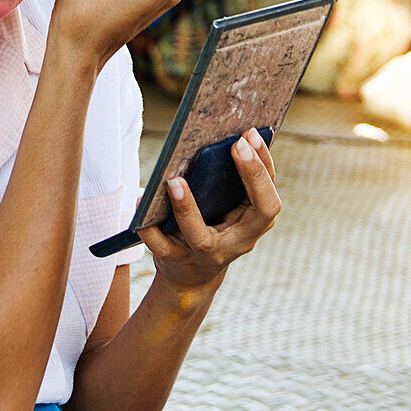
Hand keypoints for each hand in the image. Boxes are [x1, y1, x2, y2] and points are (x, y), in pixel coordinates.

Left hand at [138, 128, 280, 296]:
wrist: (190, 276)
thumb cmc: (212, 226)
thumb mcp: (228, 207)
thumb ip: (232, 180)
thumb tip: (220, 136)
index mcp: (254, 223)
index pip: (270, 197)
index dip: (264, 166)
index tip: (250, 135)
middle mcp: (239, 241)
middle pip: (259, 213)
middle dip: (252, 176)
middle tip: (236, 144)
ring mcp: (208, 254)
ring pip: (201, 236)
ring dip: (187, 208)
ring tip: (174, 180)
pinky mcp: (176, 260)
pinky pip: (162, 246)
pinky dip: (149, 227)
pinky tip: (140, 202)